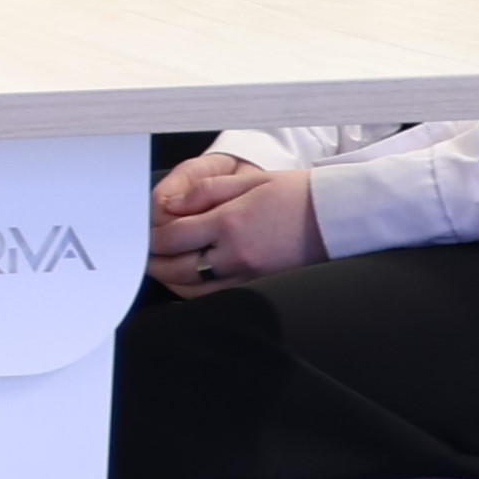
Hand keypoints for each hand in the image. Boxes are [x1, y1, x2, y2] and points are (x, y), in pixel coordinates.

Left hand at [148, 152, 324, 292]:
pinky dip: (195, 293)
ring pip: (192, 290)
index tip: (140, 233)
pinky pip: (217, 298)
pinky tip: (188, 282)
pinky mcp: (261, 287)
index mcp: (229, 222)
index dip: (148, 238)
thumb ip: (203, 192)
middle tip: (141, 254)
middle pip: (176, 268)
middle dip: (152, 262)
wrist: (338, 216)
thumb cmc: (295, 193)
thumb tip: (167, 204)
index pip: (171, 237)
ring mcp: (249, 276)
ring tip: (160, 267)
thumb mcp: (247, 179)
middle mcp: (236, 254)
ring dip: (170, 280)